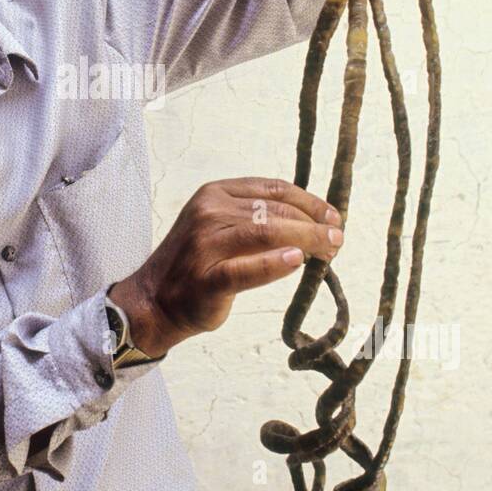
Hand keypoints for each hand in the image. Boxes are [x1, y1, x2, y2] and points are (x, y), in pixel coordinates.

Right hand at [108, 177, 344, 357]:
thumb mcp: (219, 226)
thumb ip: (255, 218)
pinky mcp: (208, 278)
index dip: (309, 201)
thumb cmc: (196, 264)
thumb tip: (313, 221)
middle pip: (275, 210)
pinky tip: (298, 262)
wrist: (154, 301)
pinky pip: (249, 268)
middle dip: (313, 223)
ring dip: (306, 239)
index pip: (273, 189)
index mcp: (215, 193)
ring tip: (330, 249)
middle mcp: (209, 212)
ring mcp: (206, 244)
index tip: (332, 216)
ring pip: (267, 232)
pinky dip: (276, 264)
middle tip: (337, 238)